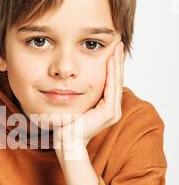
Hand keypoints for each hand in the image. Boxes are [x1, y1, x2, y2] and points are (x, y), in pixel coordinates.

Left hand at [54, 41, 124, 161]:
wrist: (66, 141)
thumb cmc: (66, 125)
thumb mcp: (73, 104)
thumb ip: (77, 93)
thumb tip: (69, 80)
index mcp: (105, 107)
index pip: (110, 82)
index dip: (112, 65)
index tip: (111, 49)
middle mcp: (112, 109)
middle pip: (116, 79)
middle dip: (117, 60)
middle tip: (118, 42)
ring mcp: (112, 111)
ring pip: (115, 81)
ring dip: (116, 63)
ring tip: (117, 47)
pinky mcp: (109, 112)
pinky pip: (111, 87)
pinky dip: (111, 72)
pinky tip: (110, 59)